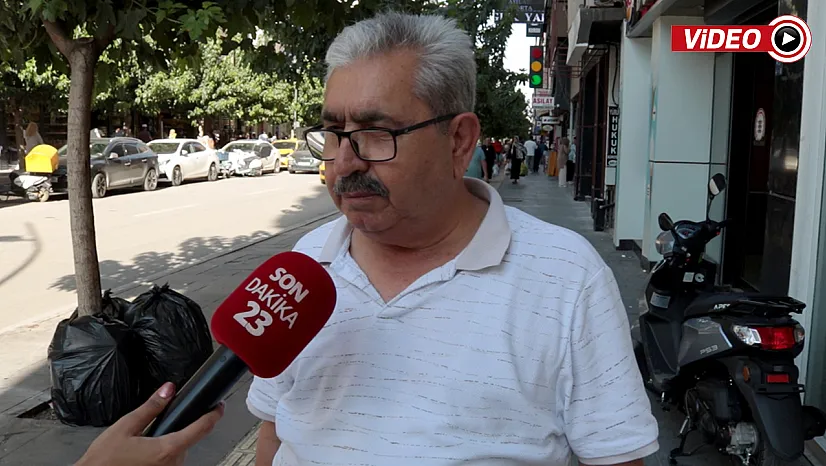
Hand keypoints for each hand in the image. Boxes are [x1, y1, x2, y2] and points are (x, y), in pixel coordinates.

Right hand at [75, 382, 223, 465]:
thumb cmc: (104, 461)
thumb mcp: (125, 427)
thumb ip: (151, 407)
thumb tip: (168, 390)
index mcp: (166, 449)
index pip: (202, 428)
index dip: (214, 414)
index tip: (219, 406)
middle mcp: (172, 464)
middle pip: (188, 439)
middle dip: (178, 429)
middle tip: (157, 428)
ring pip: (179, 451)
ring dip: (169, 443)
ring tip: (144, 444)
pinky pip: (170, 461)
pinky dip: (162, 454)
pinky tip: (145, 454)